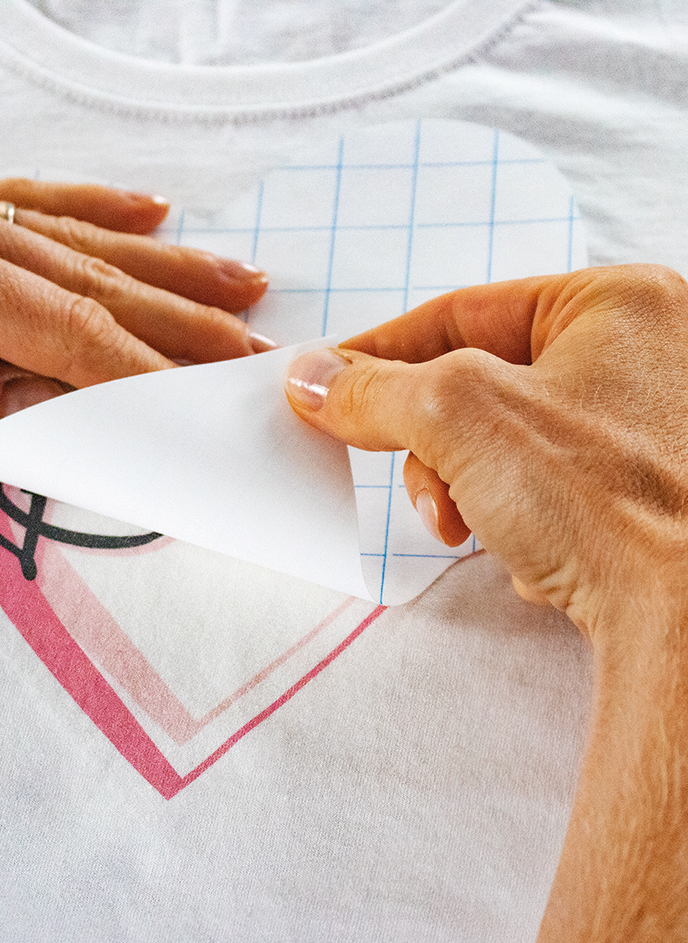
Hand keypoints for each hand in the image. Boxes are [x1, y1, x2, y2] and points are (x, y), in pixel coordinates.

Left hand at [0, 177, 269, 445]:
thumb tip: (45, 402)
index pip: (65, 332)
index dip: (141, 376)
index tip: (206, 407)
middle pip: (94, 284)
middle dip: (181, 326)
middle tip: (256, 353)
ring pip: (80, 243)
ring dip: (167, 271)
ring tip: (242, 287)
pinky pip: (33, 200)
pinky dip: (98, 211)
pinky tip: (151, 215)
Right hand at [286, 264, 687, 942]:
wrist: (684, 621)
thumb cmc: (599, 501)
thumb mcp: (458, 418)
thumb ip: (375, 389)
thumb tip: (311, 378)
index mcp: (616, 303)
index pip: (461, 311)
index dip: (380, 351)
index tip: (325, 384)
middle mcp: (643, 353)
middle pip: (480, 383)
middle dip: (434, 447)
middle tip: (422, 488)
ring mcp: (650, 425)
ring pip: (505, 442)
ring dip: (466, 490)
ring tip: (471, 531)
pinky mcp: (644, 491)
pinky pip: (543, 485)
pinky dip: (514, 518)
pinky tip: (532, 556)